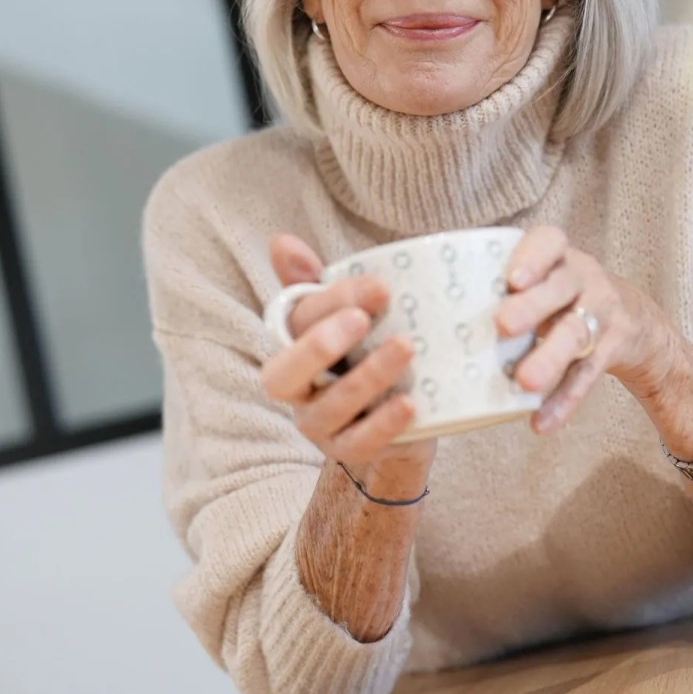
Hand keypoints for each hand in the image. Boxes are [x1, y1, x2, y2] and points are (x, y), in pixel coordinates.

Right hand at [260, 233, 436, 486]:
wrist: (407, 417)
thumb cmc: (370, 352)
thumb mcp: (352, 312)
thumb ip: (318, 281)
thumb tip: (281, 241)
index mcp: (293, 346)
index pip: (298, 321)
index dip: (332, 300)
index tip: (379, 285)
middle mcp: (297, 389)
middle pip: (284, 374)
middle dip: (319, 345)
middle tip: (363, 318)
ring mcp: (321, 425)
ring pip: (330, 407)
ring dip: (366, 377)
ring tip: (405, 348)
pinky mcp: (352, 452)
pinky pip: (361, 443)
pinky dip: (384, 424)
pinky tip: (411, 404)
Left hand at [495, 225, 686, 432]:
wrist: (633, 318)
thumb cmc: (562, 296)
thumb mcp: (545, 278)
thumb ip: (503, 289)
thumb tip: (431, 319)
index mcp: (558, 257)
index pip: (549, 242)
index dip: (532, 257)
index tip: (512, 279)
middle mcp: (583, 279)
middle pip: (561, 288)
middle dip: (532, 306)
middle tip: (502, 325)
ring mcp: (601, 313)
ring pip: (576, 333)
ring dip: (550, 357)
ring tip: (525, 382)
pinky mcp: (611, 349)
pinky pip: (587, 374)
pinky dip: (564, 399)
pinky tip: (541, 421)